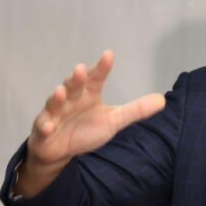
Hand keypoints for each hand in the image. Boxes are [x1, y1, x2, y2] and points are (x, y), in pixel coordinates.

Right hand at [16, 51, 165, 196]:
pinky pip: (42, 126)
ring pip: (55, 102)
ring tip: (61, 91)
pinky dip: (44, 125)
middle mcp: (71, 99)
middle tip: (81, 70)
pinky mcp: (43, 130)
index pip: (96, 78)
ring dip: (58, 97)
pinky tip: (48, 125)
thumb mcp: (113, 121)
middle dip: (76, 79)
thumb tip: (162, 100)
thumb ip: (135, 110)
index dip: (102, 67)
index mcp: (89, 95)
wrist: (60, 150)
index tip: (109, 54)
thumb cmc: (86, 129)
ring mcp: (55, 113)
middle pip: (74, 86)